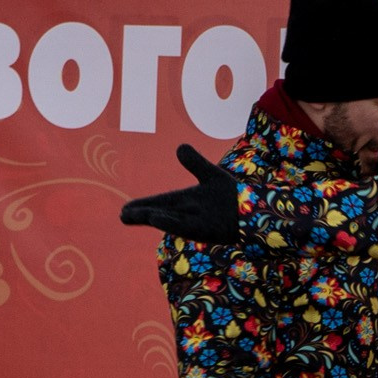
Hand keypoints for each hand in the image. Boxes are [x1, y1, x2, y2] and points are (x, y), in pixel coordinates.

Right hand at [118, 144, 245, 241]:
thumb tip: (179, 147)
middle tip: (122, 215)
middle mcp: (188, 214)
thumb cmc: (232, 197)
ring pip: (170, 220)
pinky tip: (156, 218)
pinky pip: (186, 227)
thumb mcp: (211, 175)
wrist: (255, 213)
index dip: (143, 206)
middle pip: (160, 213)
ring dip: (152, 217)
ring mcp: (197, 223)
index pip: (159, 203)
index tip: (125, 209)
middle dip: (142, 214)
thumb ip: (195, 163)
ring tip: (133, 214)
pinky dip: (171, 223)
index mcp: (185, 202)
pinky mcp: (208, 230)